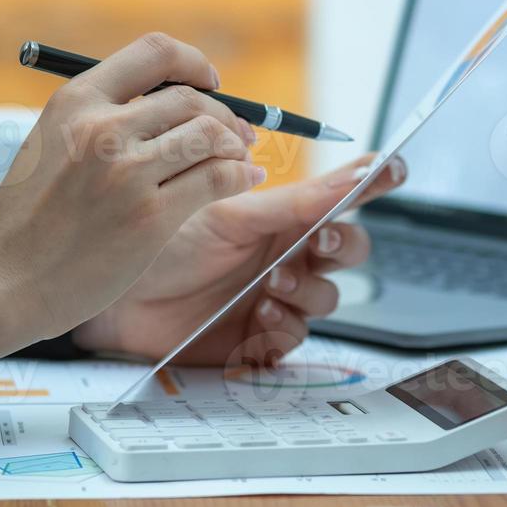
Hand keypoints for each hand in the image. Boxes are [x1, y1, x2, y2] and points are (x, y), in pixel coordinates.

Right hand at [0, 32, 265, 378]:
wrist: (0, 283)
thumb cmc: (28, 221)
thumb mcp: (50, 145)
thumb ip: (100, 120)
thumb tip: (171, 104)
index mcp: (76, 101)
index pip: (155, 52)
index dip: (193, 63)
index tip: (210, 82)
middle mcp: (102, 128)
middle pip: (191, 99)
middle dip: (225, 114)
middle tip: (239, 133)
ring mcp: (127, 172)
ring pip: (211, 136)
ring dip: (237, 145)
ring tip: (242, 159)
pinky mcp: (150, 217)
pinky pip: (218, 179)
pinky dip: (241, 175)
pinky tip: (246, 181)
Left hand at [76, 153, 406, 367]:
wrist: (113, 295)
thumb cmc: (163, 243)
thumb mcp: (230, 215)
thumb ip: (295, 201)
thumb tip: (354, 172)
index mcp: (280, 215)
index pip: (341, 197)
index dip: (373, 182)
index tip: (394, 167)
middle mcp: (285, 253)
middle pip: (347, 249)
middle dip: (342, 244)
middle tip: (314, 241)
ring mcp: (275, 296)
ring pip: (328, 296)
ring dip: (307, 290)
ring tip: (270, 286)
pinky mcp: (258, 339)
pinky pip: (296, 339)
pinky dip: (285, 328)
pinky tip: (259, 317)